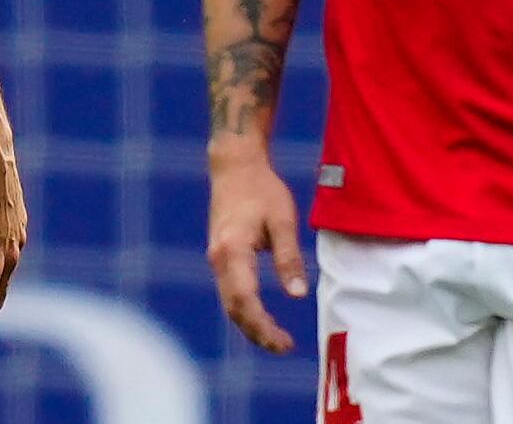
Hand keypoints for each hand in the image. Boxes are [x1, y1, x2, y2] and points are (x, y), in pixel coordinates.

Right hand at [207, 153, 308, 352]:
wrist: (234, 165)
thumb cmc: (262, 189)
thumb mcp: (283, 220)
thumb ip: (288, 258)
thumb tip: (297, 296)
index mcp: (232, 250)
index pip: (244, 300)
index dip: (262, 327)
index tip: (284, 343)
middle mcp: (218, 258)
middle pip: (233, 308)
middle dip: (256, 332)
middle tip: (283, 347)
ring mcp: (216, 257)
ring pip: (229, 302)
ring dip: (250, 324)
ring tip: (276, 339)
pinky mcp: (220, 255)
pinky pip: (229, 291)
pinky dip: (244, 309)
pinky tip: (261, 317)